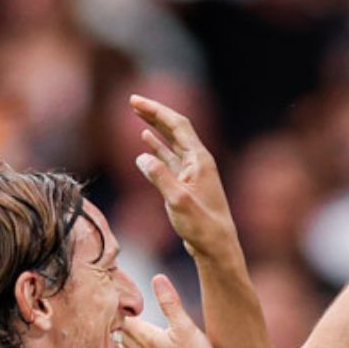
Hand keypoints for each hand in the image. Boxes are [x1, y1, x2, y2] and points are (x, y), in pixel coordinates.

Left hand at [121, 274, 217, 347]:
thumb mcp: (187, 328)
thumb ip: (171, 303)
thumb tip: (158, 278)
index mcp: (144, 336)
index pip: (122, 316)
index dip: (121, 307)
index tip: (121, 298)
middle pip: (118, 332)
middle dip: (117, 321)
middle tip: (118, 310)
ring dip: (120, 338)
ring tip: (122, 330)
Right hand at [130, 95, 239, 263]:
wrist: (216, 247)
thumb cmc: (202, 226)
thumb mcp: (178, 201)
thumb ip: (160, 178)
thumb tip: (141, 158)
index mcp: (199, 160)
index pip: (177, 125)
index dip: (156, 110)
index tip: (134, 100)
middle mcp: (198, 162)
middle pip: (174, 129)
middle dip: (154, 114)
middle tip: (132, 102)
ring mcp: (193, 173)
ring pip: (171, 143)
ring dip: (154, 128)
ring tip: (137, 116)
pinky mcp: (187, 185)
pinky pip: (170, 159)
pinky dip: (157, 148)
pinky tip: (146, 142)